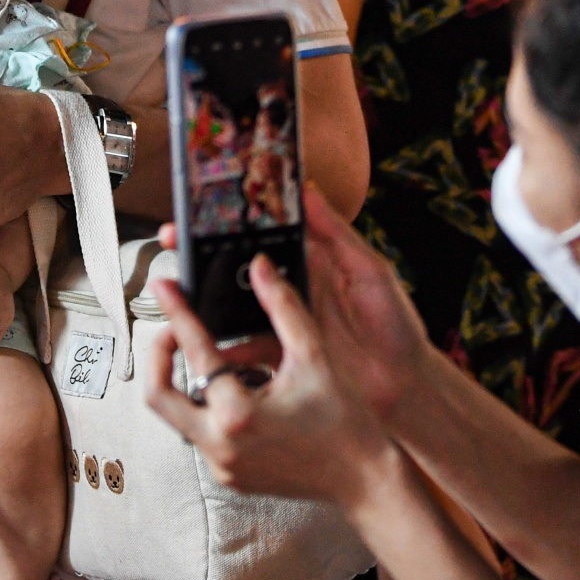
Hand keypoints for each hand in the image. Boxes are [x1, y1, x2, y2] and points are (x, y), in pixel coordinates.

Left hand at [145, 255, 393, 507]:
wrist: (366, 483)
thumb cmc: (347, 424)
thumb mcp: (315, 357)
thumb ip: (283, 307)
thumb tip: (260, 267)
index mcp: (239, 414)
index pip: (194, 353)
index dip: (176, 312)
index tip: (162, 287)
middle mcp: (221, 445)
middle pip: (158, 395)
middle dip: (158, 356)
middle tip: (172, 330)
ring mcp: (221, 466)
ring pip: (178, 415)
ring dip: (188, 380)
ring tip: (216, 356)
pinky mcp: (228, 476)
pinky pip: (201, 433)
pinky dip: (209, 405)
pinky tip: (238, 388)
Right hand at [157, 187, 432, 420]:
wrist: (405, 389)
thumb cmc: (396, 327)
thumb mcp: (370, 271)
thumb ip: (337, 233)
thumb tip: (308, 190)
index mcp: (308, 263)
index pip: (261, 235)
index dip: (231, 223)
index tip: (202, 210)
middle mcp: (289, 290)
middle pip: (235, 267)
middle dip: (201, 255)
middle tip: (173, 242)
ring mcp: (280, 325)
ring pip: (230, 306)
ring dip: (203, 298)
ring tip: (178, 289)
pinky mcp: (277, 357)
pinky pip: (241, 350)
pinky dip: (220, 348)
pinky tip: (202, 342)